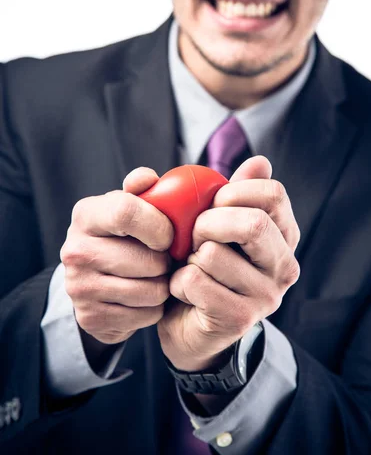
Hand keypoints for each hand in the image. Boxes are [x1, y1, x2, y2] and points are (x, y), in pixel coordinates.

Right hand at [60, 167, 173, 344]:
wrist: (93, 282)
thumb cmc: (122, 236)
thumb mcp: (129, 206)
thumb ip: (142, 188)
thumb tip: (145, 178)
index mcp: (86, 215)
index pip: (126, 213)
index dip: (159, 226)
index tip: (169, 236)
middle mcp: (75, 250)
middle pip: (145, 261)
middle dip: (165, 262)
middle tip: (162, 259)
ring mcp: (79, 287)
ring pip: (151, 291)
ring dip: (162, 285)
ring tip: (154, 277)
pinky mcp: (90, 317)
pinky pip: (146, 315)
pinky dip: (153, 308)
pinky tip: (143, 297)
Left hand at [157, 156, 299, 371]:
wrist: (190, 325)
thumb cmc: (204, 266)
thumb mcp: (218, 225)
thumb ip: (235, 193)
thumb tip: (260, 161)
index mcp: (284, 236)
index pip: (274, 194)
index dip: (235, 191)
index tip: (213, 202)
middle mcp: (284, 266)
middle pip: (253, 223)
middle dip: (208, 223)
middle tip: (194, 235)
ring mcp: (266, 296)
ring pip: (213, 254)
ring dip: (188, 257)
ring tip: (190, 267)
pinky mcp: (239, 319)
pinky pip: (195, 282)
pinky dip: (178, 282)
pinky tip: (184, 291)